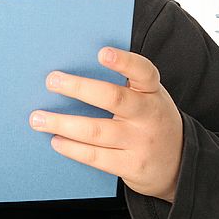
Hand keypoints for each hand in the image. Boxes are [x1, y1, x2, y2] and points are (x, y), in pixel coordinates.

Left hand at [29, 47, 182, 202]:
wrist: (181, 165)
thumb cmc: (151, 122)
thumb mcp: (148, 99)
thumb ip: (123, 86)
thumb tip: (74, 72)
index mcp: (152, 92)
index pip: (143, 72)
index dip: (124, 61)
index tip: (102, 52)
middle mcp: (149, 115)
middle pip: (113, 98)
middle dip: (78, 88)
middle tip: (52, 80)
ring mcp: (141, 142)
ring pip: (96, 131)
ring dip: (62, 123)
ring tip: (38, 118)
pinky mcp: (132, 166)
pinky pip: (96, 156)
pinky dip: (72, 148)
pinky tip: (56, 140)